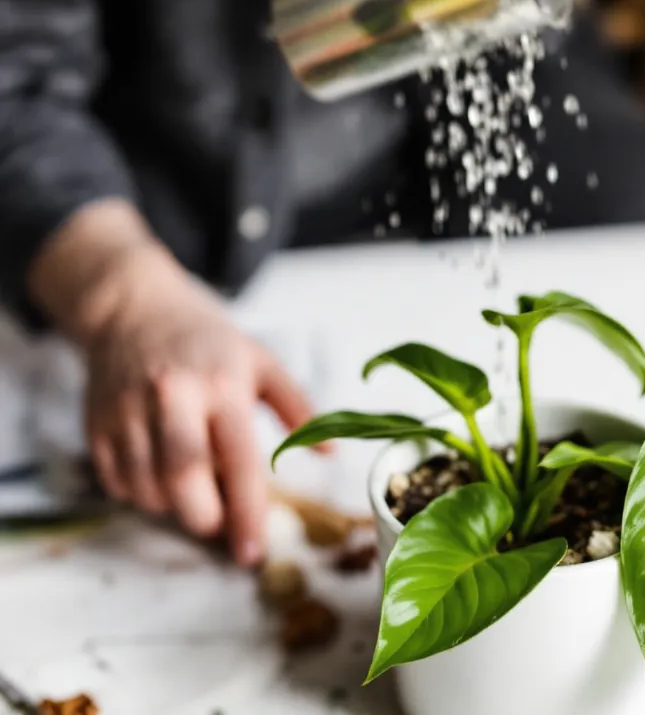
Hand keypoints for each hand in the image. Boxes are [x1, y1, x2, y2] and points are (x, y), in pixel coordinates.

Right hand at [79, 246, 316, 565]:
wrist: (135, 309)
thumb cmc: (207, 340)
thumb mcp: (260, 361)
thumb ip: (297, 407)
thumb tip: (329, 454)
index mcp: (221, 385)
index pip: (239, 461)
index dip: (247, 513)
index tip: (253, 553)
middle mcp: (172, 398)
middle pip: (184, 482)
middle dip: (204, 518)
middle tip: (218, 519)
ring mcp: (128, 411)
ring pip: (148, 490)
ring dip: (172, 504)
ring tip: (188, 477)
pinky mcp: (96, 424)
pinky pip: (118, 483)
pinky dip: (141, 491)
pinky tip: (157, 467)